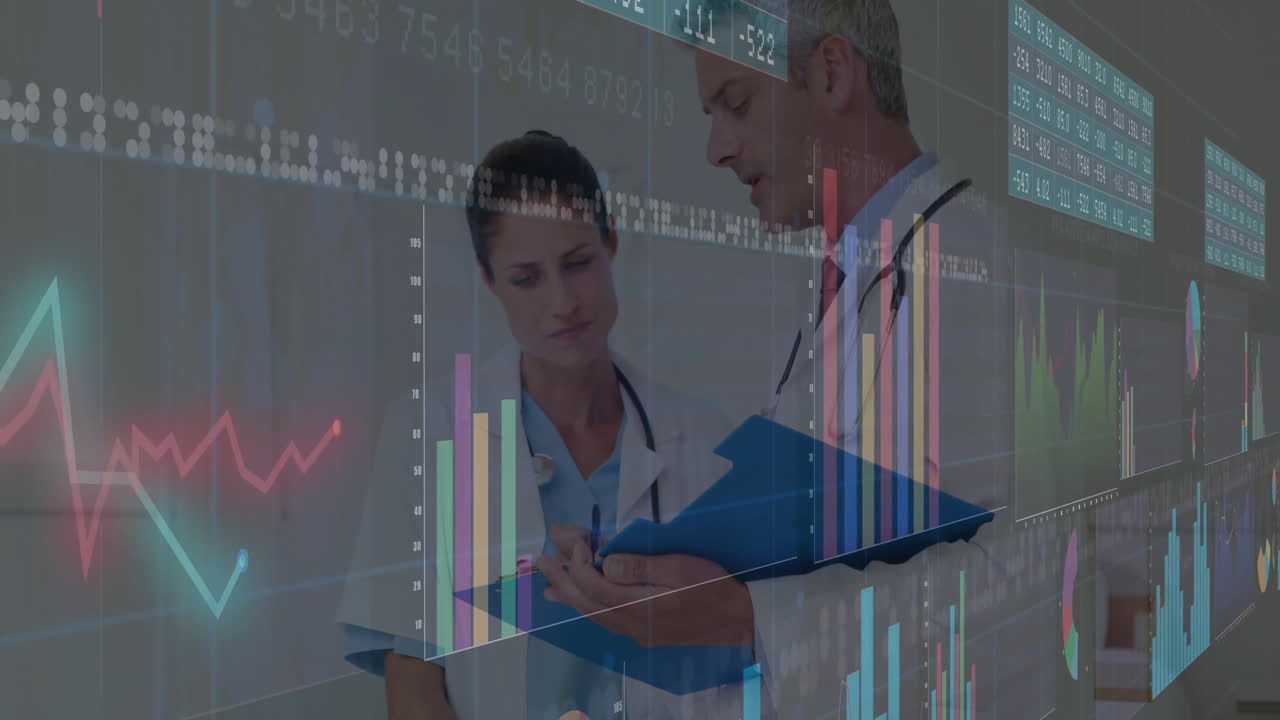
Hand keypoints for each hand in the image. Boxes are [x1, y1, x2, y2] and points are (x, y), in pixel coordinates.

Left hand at [535, 541, 754, 648]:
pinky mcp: (643, 633)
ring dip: (571, 596)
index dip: (579, 565)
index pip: (595, 586)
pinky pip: (606, 620)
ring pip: (594, 614)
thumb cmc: (711, 586)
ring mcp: (636, 631)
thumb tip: (605, 561)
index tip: (578, 543)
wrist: (737, 619)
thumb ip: (640, 566)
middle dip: (563, 581)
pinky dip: (588, 607)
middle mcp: (631, 623)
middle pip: (587, 603)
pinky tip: (583, 602)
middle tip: (543, 562)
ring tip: (550, 585)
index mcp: (639, 605)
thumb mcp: (679, 568)